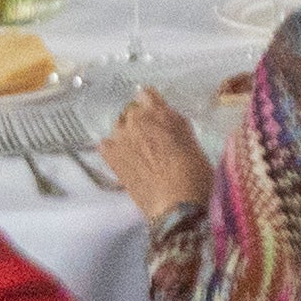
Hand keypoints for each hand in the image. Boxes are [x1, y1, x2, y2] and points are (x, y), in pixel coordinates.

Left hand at [98, 84, 212, 220]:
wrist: (177, 206)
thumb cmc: (195, 174)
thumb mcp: (192, 142)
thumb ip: (175, 125)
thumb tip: (165, 117)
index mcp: (158, 112)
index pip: (147, 94)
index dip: (153, 104)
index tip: (158, 113)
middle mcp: (136, 120)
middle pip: (132, 112)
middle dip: (141, 121)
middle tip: (152, 138)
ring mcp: (120, 139)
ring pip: (119, 127)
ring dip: (126, 135)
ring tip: (137, 151)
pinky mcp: (111, 158)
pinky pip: (105, 145)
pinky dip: (112, 149)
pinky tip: (121, 159)